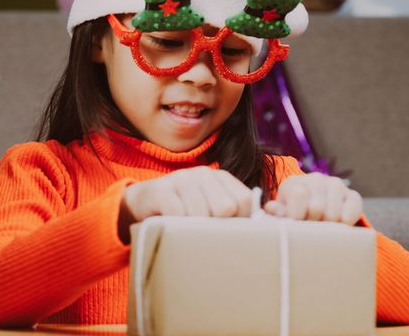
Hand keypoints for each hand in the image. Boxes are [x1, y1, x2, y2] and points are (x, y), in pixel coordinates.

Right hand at [121, 166, 251, 223]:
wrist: (143, 202)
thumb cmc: (184, 211)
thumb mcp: (211, 208)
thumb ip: (236, 214)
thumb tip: (265, 225)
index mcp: (221, 177)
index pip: (245, 200)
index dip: (241, 221)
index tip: (228, 233)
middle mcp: (203, 173)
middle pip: (226, 208)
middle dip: (217, 227)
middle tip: (205, 234)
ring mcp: (181, 179)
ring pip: (202, 214)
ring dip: (194, 231)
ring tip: (187, 232)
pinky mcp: (161, 190)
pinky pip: (178, 216)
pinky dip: (177, 229)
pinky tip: (172, 228)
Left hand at [264, 173, 362, 225]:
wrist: (311, 209)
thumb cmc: (292, 214)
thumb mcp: (280, 214)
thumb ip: (275, 212)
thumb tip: (271, 208)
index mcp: (293, 183)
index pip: (299, 195)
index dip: (297, 216)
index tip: (295, 225)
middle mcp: (315, 179)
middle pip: (317, 208)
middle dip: (313, 223)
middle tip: (309, 228)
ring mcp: (335, 185)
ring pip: (334, 214)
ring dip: (328, 227)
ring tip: (321, 227)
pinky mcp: (353, 195)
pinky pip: (352, 213)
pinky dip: (345, 225)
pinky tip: (336, 226)